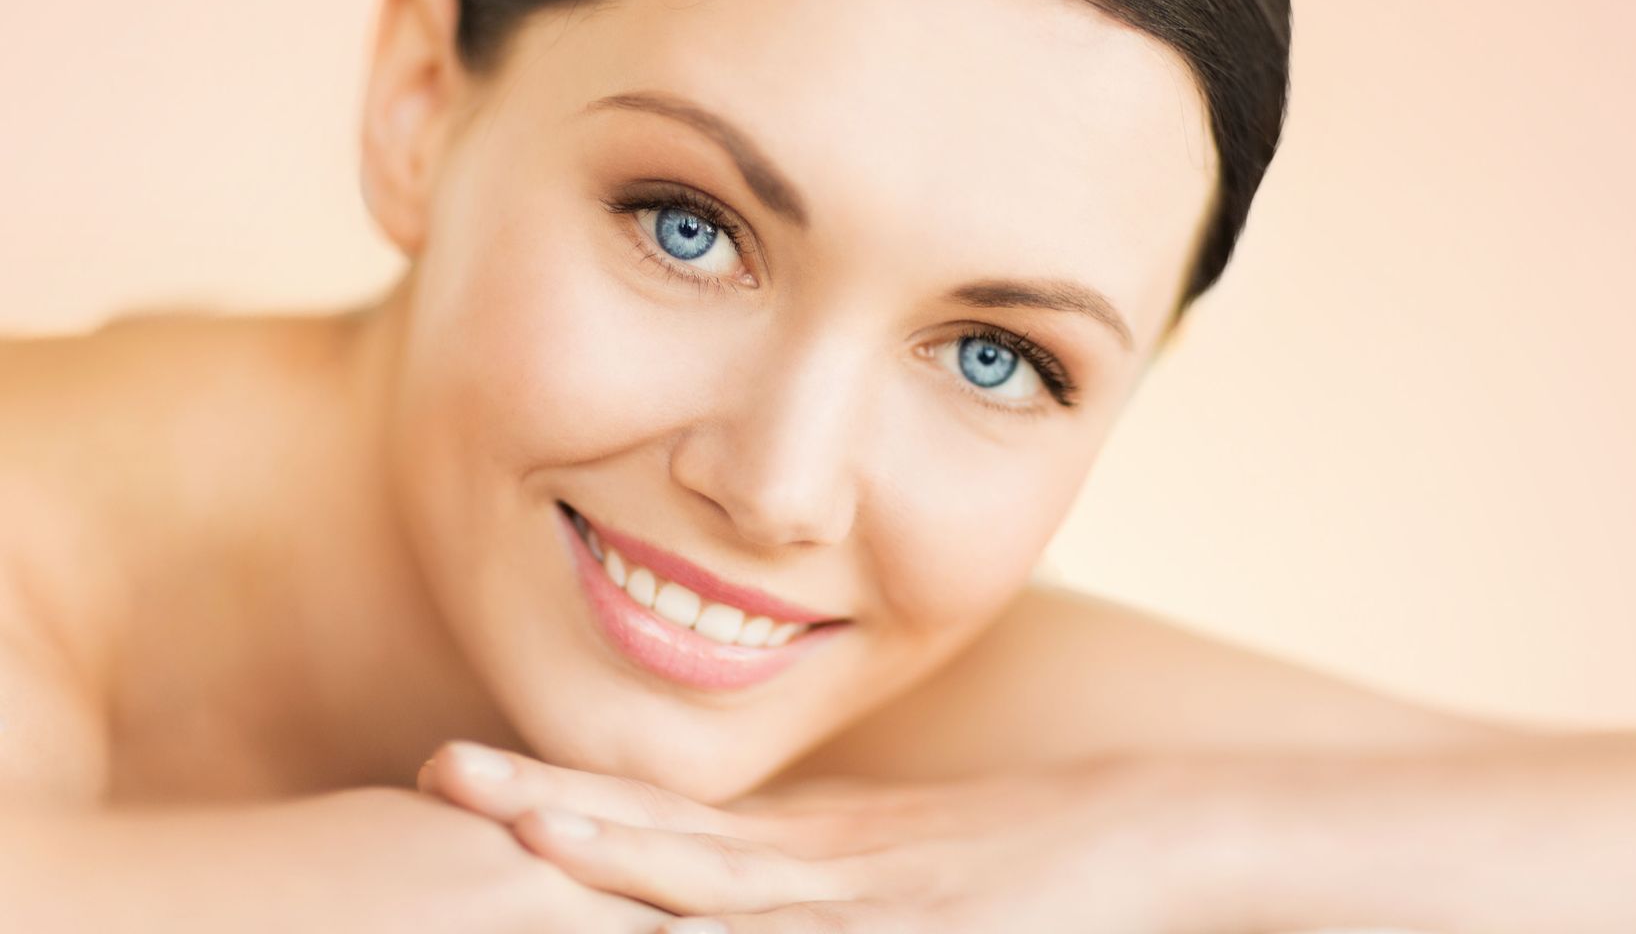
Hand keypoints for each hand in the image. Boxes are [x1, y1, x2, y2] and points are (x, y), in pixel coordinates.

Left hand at [417, 741, 1208, 931]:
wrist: (1148, 831)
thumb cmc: (1031, 862)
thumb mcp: (903, 868)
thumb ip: (816, 879)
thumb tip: (714, 907)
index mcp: (810, 845)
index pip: (665, 823)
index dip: (564, 800)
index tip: (462, 775)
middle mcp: (823, 861)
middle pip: (667, 831)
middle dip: (549, 804)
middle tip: (437, 768)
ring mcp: (870, 892)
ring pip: (725, 876)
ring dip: (620, 849)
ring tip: (520, 817)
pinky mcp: (923, 929)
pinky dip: (741, 932)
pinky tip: (675, 927)